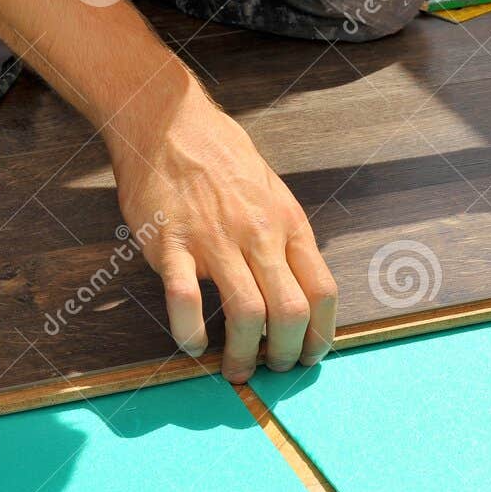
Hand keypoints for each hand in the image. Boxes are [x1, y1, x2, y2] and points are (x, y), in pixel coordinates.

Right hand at [106, 81, 335, 382]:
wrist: (167, 121)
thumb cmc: (220, 160)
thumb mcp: (272, 194)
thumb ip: (286, 240)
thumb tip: (300, 290)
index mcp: (288, 225)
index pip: (322, 292)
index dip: (320, 335)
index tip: (307, 356)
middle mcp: (258, 235)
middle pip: (290, 313)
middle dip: (284, 355)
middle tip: (269, 369)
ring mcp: (215, 240)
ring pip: (246, 314)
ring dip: (243, 355)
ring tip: (234, 370)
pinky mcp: (170, 243)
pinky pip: (185, 300)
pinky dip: (190, 333)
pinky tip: (193, 345)